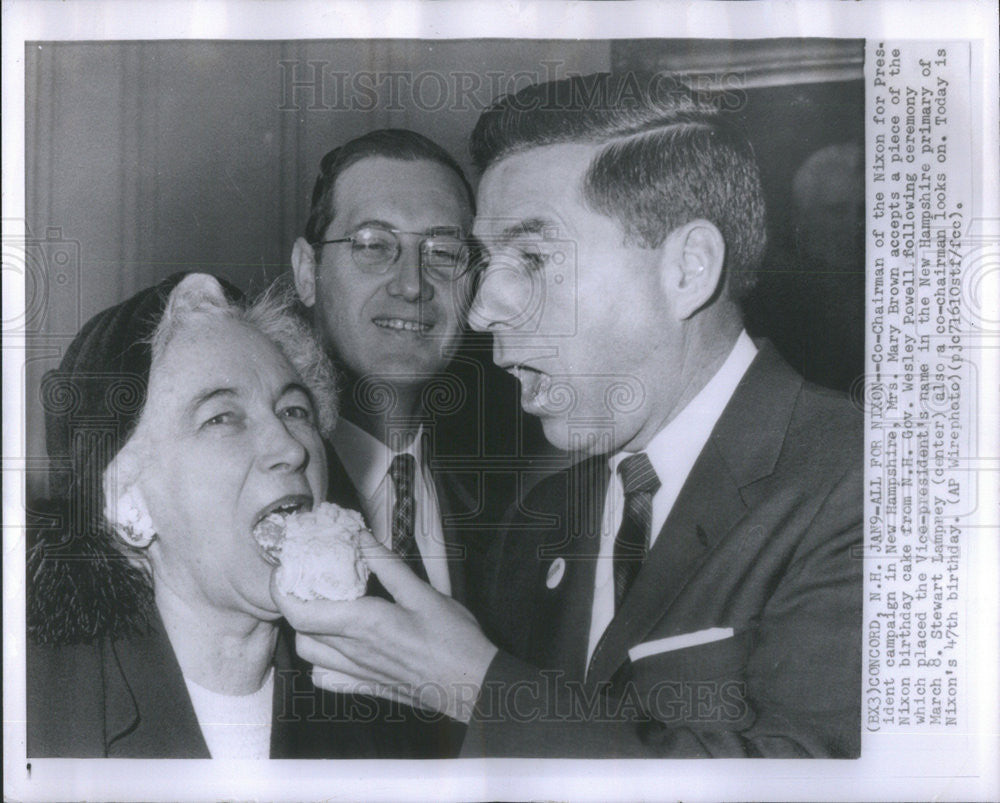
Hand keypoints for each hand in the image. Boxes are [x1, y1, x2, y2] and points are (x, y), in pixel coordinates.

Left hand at [271, 530, 498, 722]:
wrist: (471, 683)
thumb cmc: (453, 639)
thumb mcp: (423, 592)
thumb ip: (386, 565)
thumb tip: (360, 537)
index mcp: (363, 623)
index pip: (302, 611)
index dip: (283, 591)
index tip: (284, 570)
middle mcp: (353, 650)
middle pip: (301, 630)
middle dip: (293, 603)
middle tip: (302, 581)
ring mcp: (358, 672)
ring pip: (310, 655)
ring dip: (306, 630)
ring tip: (320, 608)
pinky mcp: (367, 686)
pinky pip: (327, 678)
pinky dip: (320, 661)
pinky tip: (334, 645)